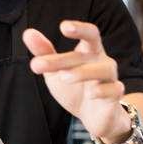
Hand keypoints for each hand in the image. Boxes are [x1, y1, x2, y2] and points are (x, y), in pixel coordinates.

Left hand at [23, 21, 131, 143]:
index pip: (90, 34)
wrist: (93, 117)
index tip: (63, 27)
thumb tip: (28, 33)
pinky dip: (103, 91)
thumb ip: (44, 52)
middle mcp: (102, 61)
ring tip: (63, 77)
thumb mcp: (55, 70)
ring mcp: (110, 78)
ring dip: (83, 72)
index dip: (79, 28)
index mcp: (89, 51)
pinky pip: (114, 90)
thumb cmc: (74, 88)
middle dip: (64, 58)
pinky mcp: (114, 96)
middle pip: (89, 52)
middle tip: (39, 63)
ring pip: (104, 69)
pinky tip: (91, 94)